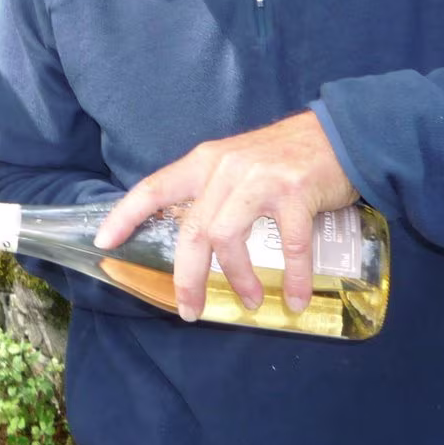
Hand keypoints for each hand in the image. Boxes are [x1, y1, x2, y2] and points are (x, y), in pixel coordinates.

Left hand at [92, 111, 357, 322]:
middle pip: (191, 231)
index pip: (154, 188)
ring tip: (251, 302)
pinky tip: (295, 299)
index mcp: (204, 162)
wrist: (339, 134)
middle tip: (190, 310)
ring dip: (238, 279)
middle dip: (186, 278)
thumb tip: (194, 240)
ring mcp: (259, 180)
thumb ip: (212, 192)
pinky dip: (293, 278)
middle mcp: (225, 169)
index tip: (104, 243)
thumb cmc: (283, 157)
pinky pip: (289, 246)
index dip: (125, 216)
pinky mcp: (295, 193)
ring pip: (228, 239)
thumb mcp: (235, 164)